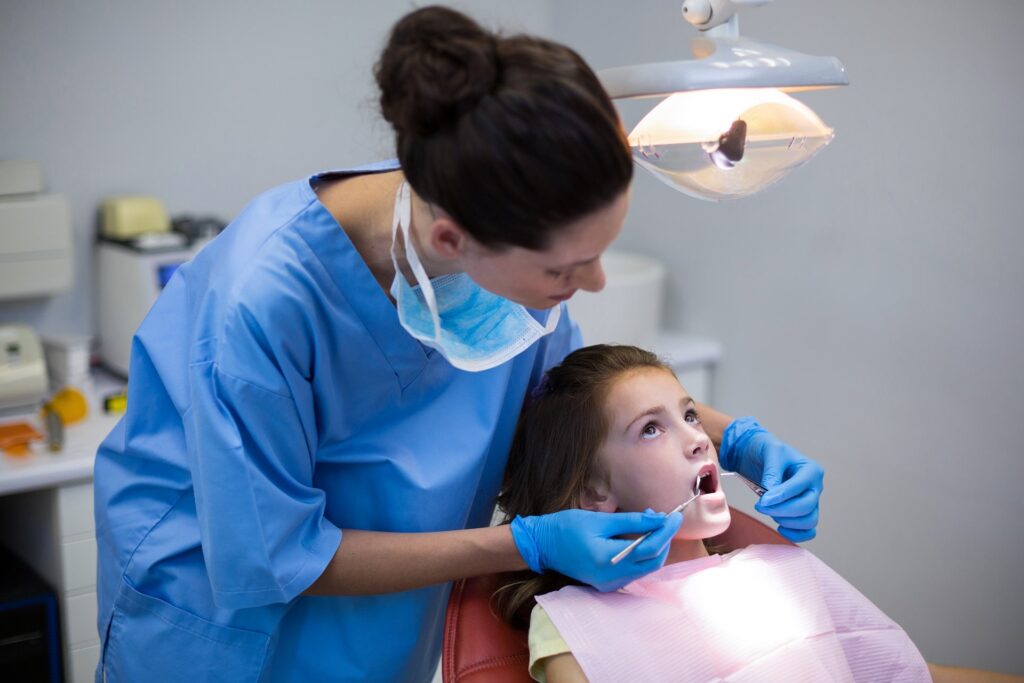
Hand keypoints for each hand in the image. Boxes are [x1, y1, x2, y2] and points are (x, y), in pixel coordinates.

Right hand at [510, 509, 681, 591]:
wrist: (542, 545)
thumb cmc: (566, 527)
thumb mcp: (599, 519)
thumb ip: (631, 521)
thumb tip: (658, 519)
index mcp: (608, 560)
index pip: (649, 548)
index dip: (666, 531)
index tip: (675, 516)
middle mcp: (612, 578)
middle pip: (652, 562)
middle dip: (663, 540)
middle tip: (664, 518)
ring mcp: (609, 584)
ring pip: (645, 568)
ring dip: (654, 547)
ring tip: (650, 523)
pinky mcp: (607, 584)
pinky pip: (634, 571)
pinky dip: (642, 555)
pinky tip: (639, 537)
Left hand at [720, 417, 823, 542]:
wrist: (761, 456)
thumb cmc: (768, 451)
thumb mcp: (770, 452)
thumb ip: (772, 471)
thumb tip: (771, 492)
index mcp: (811, 470)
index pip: (799, 487)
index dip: (781, 496)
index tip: (762, 501)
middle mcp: (815, 487)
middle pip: (806, 507)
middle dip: (781, 510)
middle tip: (760, 506)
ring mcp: (812, 501)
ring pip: (809, 521)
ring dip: (786, 521)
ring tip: (769, 511)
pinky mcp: (804, 512)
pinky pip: (808, 531)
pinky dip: (796, 534)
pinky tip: (779, 527)